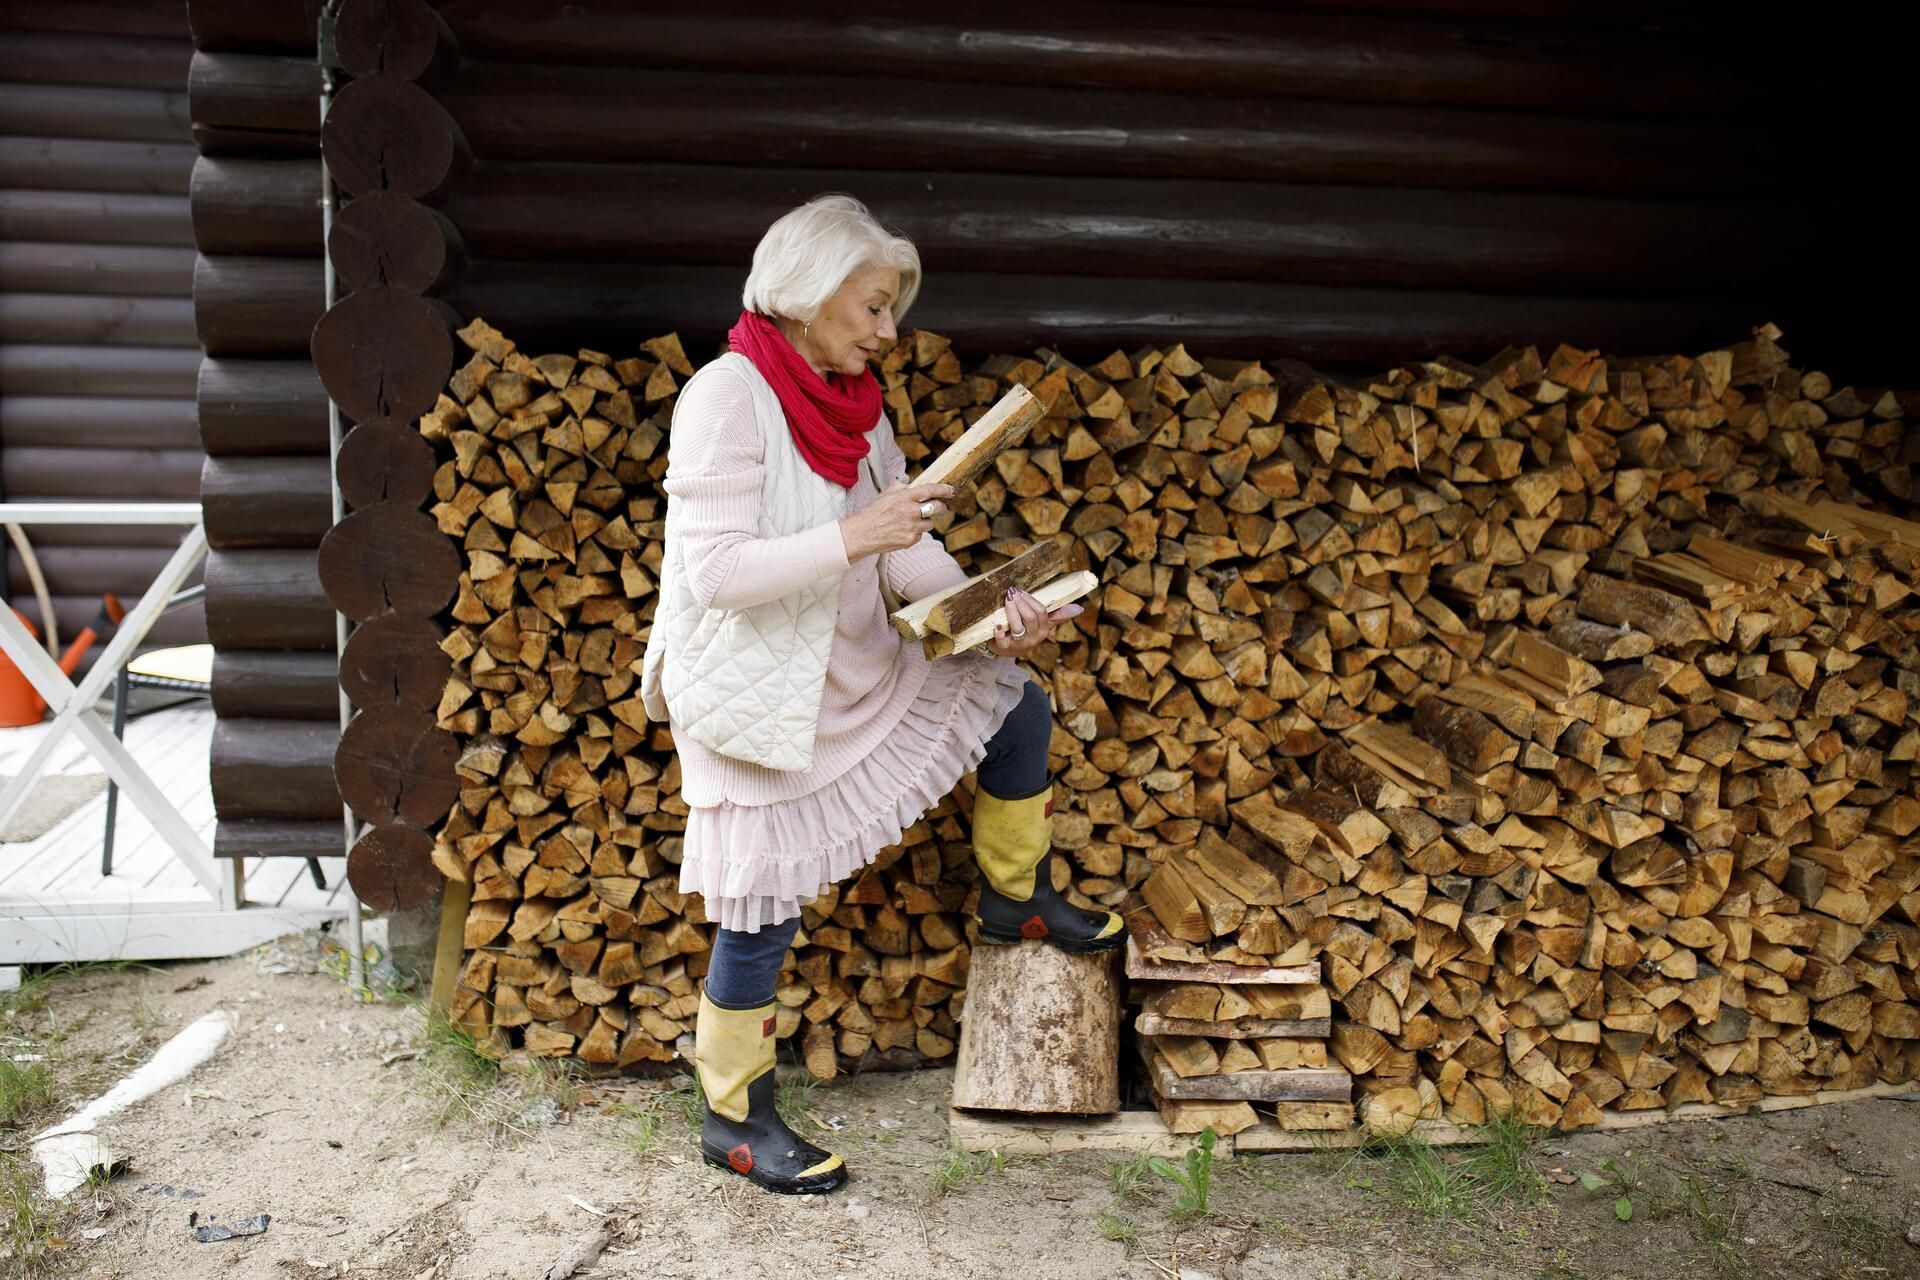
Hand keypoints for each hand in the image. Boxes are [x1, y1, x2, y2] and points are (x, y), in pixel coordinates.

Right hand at [839, 481, 954, 559]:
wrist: (860, 535)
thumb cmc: (870, 514)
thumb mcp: (884, 495)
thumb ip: (900, 488)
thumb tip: (909, 484)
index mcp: (904, 497)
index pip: (930, 490)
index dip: (944, 490)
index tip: (952, 490)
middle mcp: (910, 511)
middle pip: (937, 508)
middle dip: (941, 507)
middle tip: (940, 507)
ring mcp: (912, 527)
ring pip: (930, 523)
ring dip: (925, 521)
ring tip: (909, 522)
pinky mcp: (911, 540)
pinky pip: (921, 535)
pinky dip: (916, 532)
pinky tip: (902, 531)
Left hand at [991, 585, 1082, 657]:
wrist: (1009, 649)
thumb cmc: (1028, 631)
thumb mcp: (1044, 624)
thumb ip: (1059, 615)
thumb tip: (1080, 608)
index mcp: (1043, 630)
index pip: (1041, 612)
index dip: (1031, 600)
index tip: (1022, 591)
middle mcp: (1034, 638)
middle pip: (1030, 617)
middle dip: (1021, 602)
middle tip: (1012, 591)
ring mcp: (1020, 644)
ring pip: (1017, 626)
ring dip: (1011, 610)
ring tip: (1006, 599)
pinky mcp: (1005, 649)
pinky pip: (1003, 641)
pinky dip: (999, 633)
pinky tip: (997, 625)